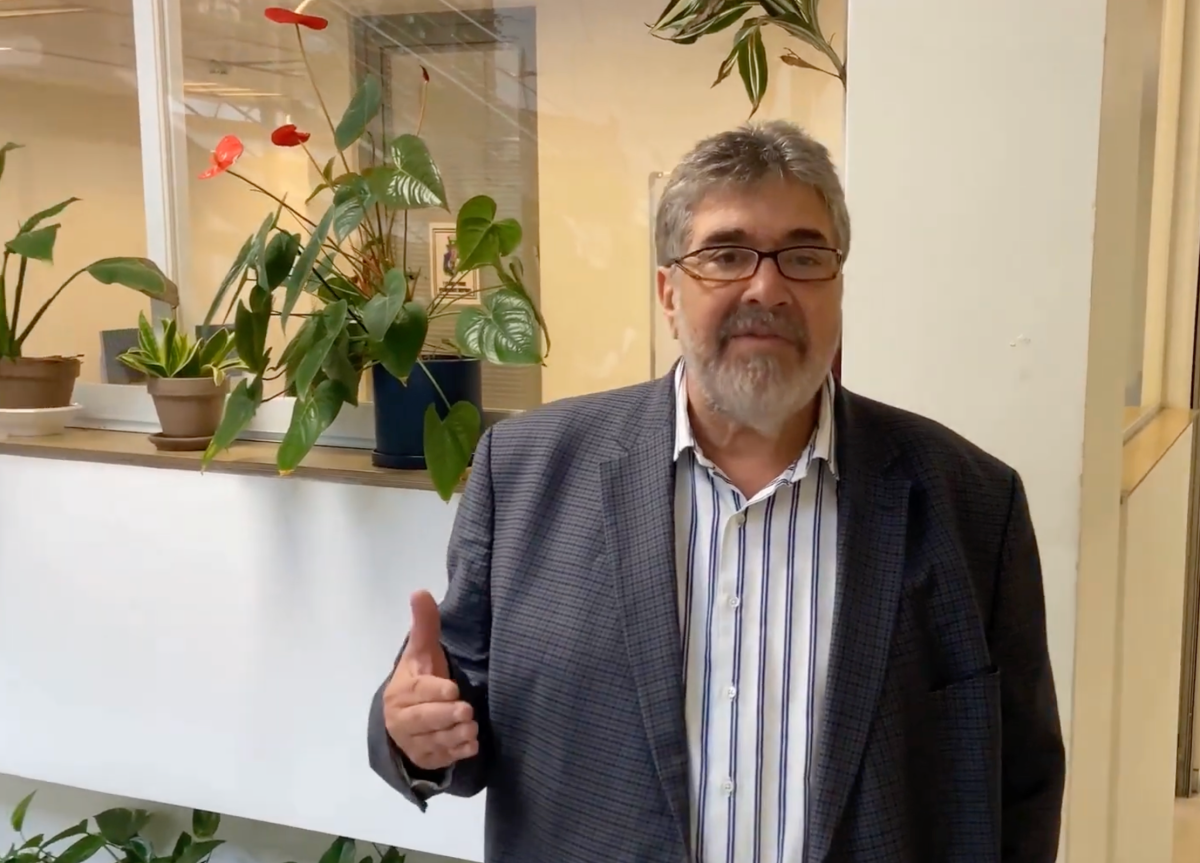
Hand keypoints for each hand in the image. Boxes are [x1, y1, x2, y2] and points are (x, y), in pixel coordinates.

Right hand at [382, 590, 478, 771]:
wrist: (404, 718)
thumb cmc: (420, 679)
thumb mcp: (422, 653)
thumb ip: (424, 626)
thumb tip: (420, 591)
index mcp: (401, 691)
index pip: (416, 692)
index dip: (434, 692)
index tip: (453, 690)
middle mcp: (402, 719)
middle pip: (422, 720)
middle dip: (445, 716)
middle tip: (467, 711)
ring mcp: (413, 742)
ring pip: (433, 741)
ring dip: (454, 735)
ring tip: (472, 728)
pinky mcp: (425, 758)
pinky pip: (440, 758)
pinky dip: (456, 752)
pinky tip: (470, 745)